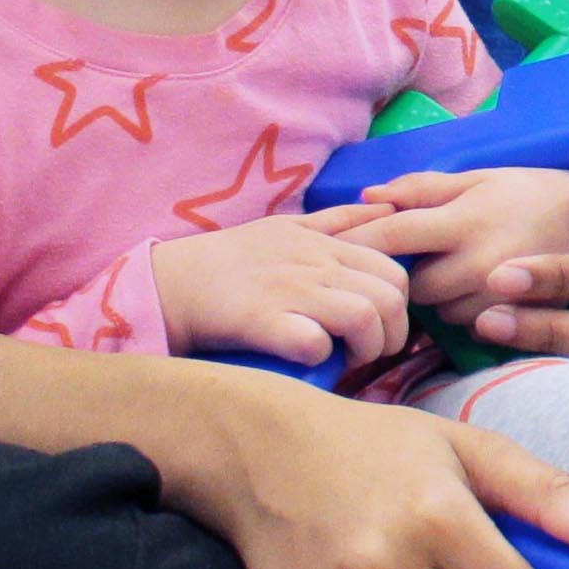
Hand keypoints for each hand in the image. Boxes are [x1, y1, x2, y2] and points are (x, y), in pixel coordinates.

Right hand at [151, 210, 410, 367]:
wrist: (169, 282)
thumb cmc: (230, 260)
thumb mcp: (288, 227)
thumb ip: (340, 221)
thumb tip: (388, 208)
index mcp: (324, 243)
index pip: (394, 270)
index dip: (400, 306)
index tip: (382, 326)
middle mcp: (313, 263)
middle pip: (389, 297)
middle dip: (392, 334)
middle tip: (370, 351)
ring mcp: (288, 290)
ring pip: (363, 318)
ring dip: (364, 348)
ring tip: (347, 360)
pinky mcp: (260, 321)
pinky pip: (315, 343)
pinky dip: (321, 358)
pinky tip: (308, 359)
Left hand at [334, 165, 568, 318]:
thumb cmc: (540, 192)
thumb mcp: (484, 176)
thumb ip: (424, 187)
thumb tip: (366, 196)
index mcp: (465, 219)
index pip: (391, 236)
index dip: (355, 243)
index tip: (330, 249)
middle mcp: (478, 262)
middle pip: (411, 287)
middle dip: (406, 276)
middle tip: (411, 262)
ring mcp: (500, 297)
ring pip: (439, 314)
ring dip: (437, 299)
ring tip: (453, 274)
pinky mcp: (521, 320)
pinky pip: (472, 327)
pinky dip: (466, 313)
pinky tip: (477, 292)